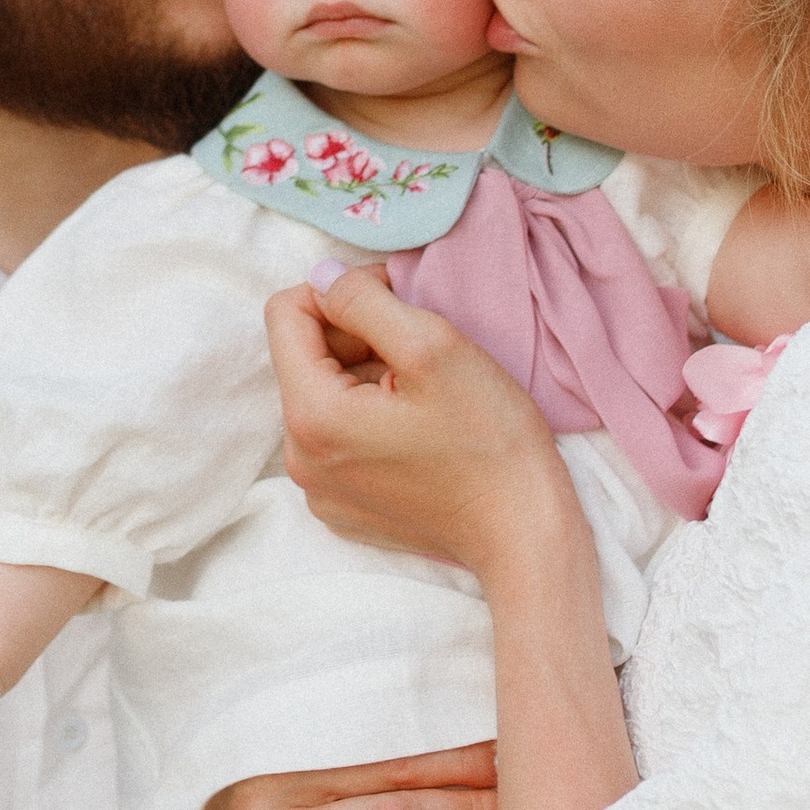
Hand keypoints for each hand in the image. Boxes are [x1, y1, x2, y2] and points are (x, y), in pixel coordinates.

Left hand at [267, 267, 571, 575]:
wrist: (524, 534)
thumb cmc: (489, 442)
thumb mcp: (431, 345)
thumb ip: (362, 300)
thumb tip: (320, 276)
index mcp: (310, 416)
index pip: (285, 314)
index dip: (340, 292)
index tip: (395, 302)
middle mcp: (298, 458)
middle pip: (303, 356)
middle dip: (354, 337)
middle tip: (417, 350)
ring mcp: (317, 488)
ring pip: (322, 393)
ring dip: (365, 374)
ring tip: (424, 392)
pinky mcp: (341, 506)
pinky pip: (336, 435)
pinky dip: (369, 416)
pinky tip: (418, 427)